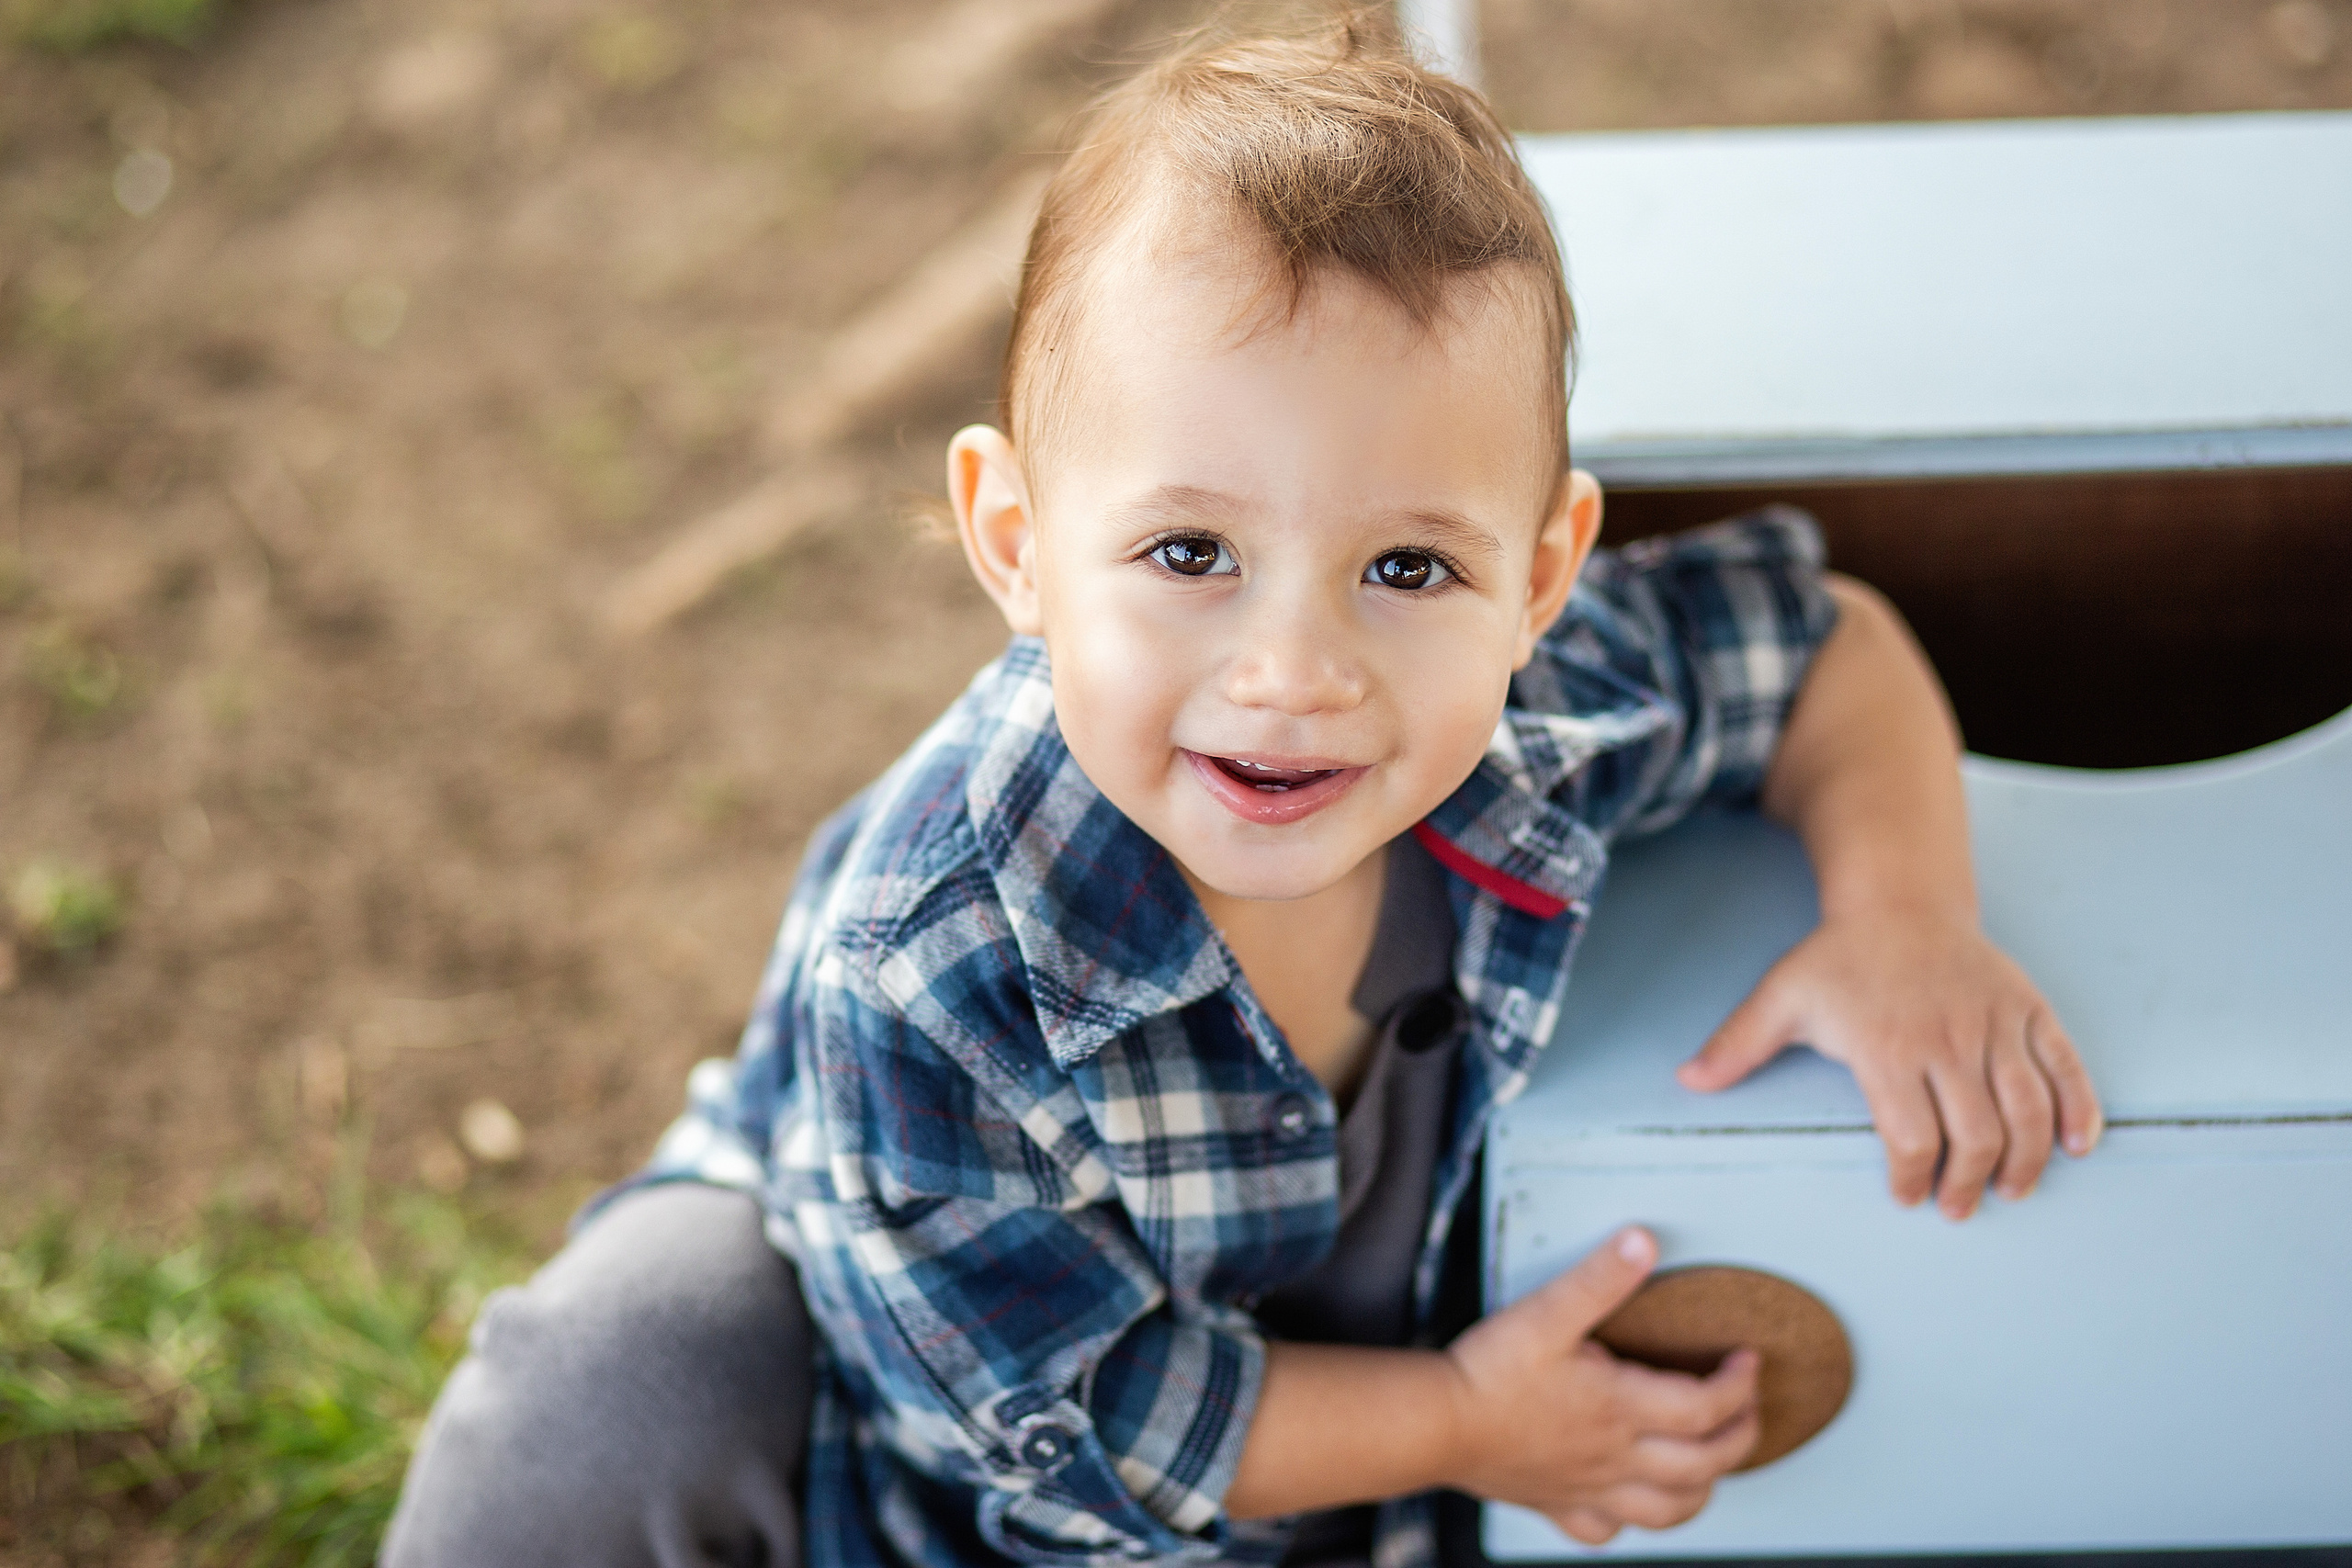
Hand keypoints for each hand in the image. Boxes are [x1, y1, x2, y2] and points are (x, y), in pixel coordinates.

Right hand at [1443, 1228, 1759, 1544]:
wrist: (1435, 1426)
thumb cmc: (1488, 1373)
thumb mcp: (1547, 1311)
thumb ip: (1600, 1278)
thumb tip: (1643, 1243)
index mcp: (1622, 1408)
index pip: (1707, 1407)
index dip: (1740, 1384)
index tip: (1747, 1361)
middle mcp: (1617, 1458)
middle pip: (1706, 1464)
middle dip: (1741, 1436)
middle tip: (1747, 1408)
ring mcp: (1589, 1489)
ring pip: (1669, 1510)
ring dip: (1704, 1489)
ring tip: (1710, 1463)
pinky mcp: (1556, 1505)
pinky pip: (1606, 1531)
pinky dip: (1629, 1521)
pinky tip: (1626, 1503)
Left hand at [1677, 910, 2102, 1218]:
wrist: (1900, 899)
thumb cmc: (1840, 956)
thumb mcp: (1781, 995)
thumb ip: (1737, 1043)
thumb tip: (1687, 1080)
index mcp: (1887, 1046)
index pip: (1910, 1137)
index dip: (1910, 1179)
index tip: (1906, 1196)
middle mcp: (1947, 1040)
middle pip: (1975, 1135)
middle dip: (1969, 1184)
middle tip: (1957, 1208)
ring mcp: (1995, 1025)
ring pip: (2027, 1110)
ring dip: (2025, 1161)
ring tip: (2012, 1191)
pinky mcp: (2030, 1010)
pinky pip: (2066, 1067)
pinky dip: (2079, 1110)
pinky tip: (2077, 1146)